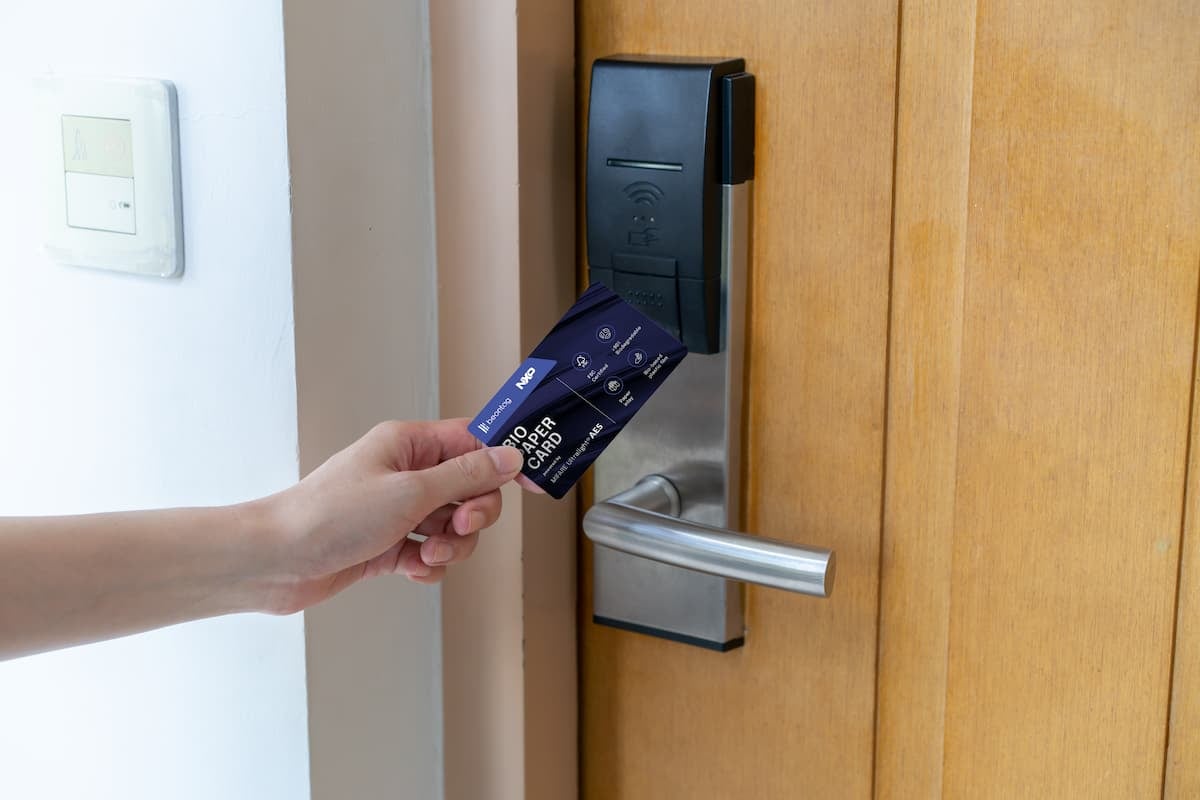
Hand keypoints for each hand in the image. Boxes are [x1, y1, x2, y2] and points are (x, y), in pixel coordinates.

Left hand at [257, 418, 523, 613]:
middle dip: (473, 515)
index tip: (534, 484)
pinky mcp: (388, 544)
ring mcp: (397, 510)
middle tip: (456, 526)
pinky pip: (431, 553)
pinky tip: (410, 570)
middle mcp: (406, 473)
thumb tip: (509, 457)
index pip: (474, 441)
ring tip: (426, 555)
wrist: (276, 562)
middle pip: (471, 489)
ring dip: (451, 546)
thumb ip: (465, 476)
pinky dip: (428, 566)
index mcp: (409, 444)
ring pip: (454, 526)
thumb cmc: (328, 515)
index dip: (505, 461)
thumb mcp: (409, 493)